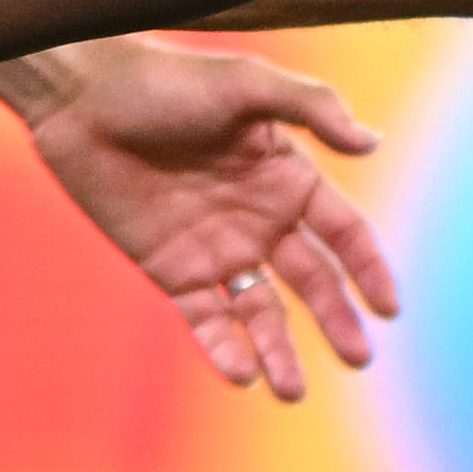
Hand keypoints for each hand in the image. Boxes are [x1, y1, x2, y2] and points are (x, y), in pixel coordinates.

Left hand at [7, 36, 399, 401]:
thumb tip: (373, 142)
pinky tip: (243, 373)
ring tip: (292, 390)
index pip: (343, 231)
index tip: (389, 308)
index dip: (369, 268)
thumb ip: (313, 108)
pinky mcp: (173, 270)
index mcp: (286, 176)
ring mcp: (217, 249)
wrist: (83, 102)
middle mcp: (259, 218)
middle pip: (312, 280)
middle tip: (359, 358)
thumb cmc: (166, 81)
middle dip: (337, 319)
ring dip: (280, 350)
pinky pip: (207, 318)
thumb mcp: (246, 84)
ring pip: (261, 311)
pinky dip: (225, 347)